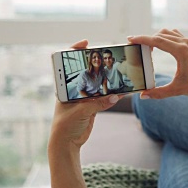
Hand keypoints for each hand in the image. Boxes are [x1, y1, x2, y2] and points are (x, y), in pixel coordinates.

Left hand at [49, 39, 120, 153]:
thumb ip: (98, 104)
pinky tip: (123, 91)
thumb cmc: (65, 126)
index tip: (86, 43)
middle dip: (97, 64)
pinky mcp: (93, 107)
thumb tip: (115, 96)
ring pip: (98, 85)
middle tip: (108, 56)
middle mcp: (74, 90)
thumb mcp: (80, 112)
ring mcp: (84, 98)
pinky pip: (105, 98)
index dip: (75, 50)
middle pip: (86, 72)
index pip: (68, 64)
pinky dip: (113, 95)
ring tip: (119, 72)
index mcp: (65, 88)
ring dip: (108, 80)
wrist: (67, 144)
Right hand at [129, 29, 187, 98]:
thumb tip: (143, 95)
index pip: (157, 40)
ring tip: (146, 48)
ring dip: (155, 37)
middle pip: (159, 35)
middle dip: (146, 39)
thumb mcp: (176, 90)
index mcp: (181, 51)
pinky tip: (159, 47)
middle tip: (135, 46)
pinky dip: (163, 37)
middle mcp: (184, 43)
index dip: (142, 39)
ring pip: (166, 33)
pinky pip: (173, 35)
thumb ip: (158, 93)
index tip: (131, 39)